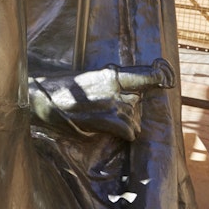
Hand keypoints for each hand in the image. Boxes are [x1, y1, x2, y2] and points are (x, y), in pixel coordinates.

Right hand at [29, 59, 175, 141]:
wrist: (42, 100)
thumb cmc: (62, 91)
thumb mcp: (88, 79)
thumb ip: (110, 85)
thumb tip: (128, 93)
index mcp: (110, 74)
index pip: (145, 74)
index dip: (158, 77)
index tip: (166, 79)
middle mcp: (115, 86)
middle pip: (139, 102)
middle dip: (131, 110)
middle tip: (111, 112)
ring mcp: (112, 103)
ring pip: (136, 119)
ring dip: (126, 124)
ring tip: (105, 121)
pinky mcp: (108, 118)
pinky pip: (130, 131)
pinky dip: (124, 134)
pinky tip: (109, 130)